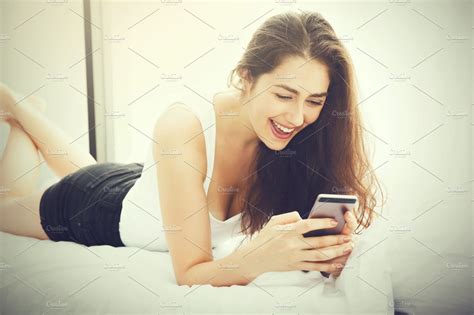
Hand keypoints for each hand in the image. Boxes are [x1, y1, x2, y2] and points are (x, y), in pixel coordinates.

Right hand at [235, 211, 354, 274]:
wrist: (255, 258)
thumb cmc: (265, 237)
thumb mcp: (274, 221)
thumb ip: (290, 216)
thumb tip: (304, 216)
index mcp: (287, 231)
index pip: (307, 225)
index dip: (321, 223)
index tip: (334, 221)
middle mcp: (292, 244)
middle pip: (317, 242)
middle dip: (335, 239)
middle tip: (348, 236)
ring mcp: (294, 257)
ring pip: (319, 255)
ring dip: (335, 252)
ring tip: (347, 247)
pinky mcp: (296, 266)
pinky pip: (314, 267)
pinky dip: (327, 266)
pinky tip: (337, 263)